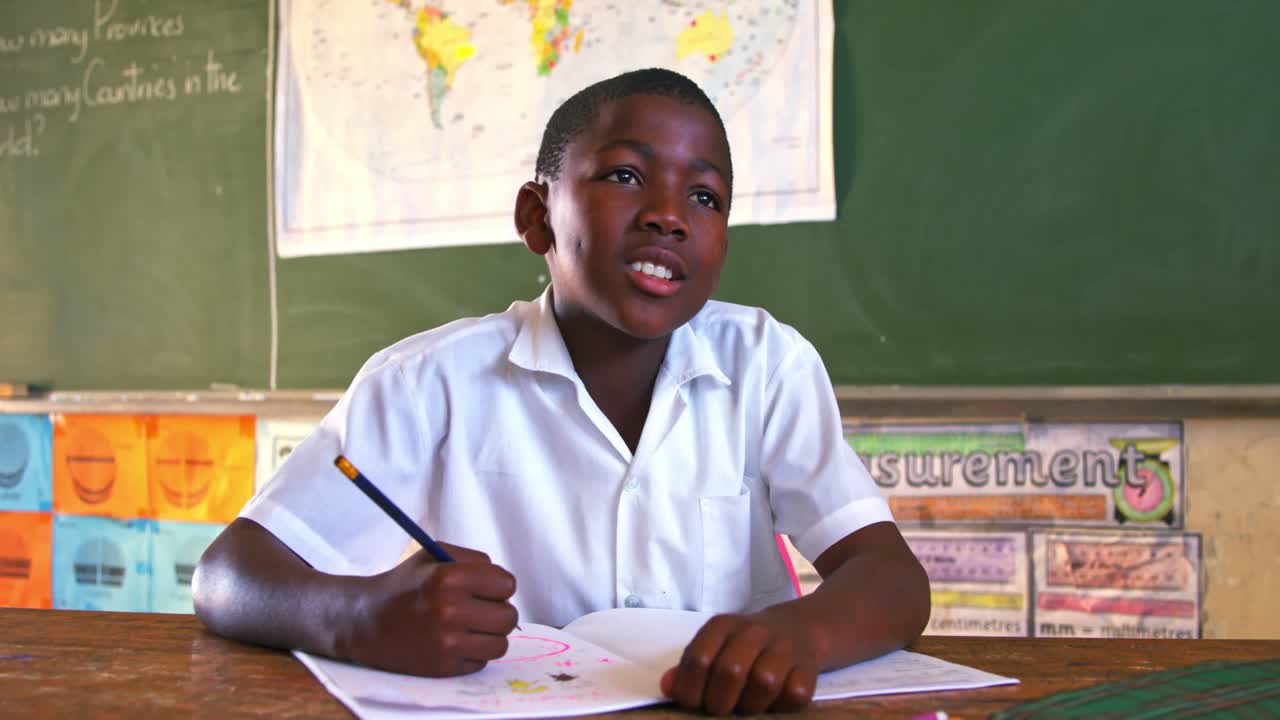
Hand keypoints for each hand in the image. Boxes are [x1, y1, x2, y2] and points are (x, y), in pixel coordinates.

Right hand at [341, 542, 518, 676]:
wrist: (365, 621)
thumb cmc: (404, 585)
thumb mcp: (434, 555)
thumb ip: (474, 561)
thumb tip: (505, 581)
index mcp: (449, 578)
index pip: (506, 584)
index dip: (499, 586)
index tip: (488, 589)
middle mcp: (449, 610)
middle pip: (509, 617)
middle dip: (499, 612)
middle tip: (482, 610)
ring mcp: (447, 642)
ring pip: (500, 643)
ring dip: (490, 635)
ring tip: (471, 627)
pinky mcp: (443, 666)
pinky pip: (482, 662)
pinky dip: (474, 653)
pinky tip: (456, 642)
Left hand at [660, 611, 819, 714]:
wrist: (799, 628)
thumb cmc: (746, 646)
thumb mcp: (716, 647)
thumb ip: (691, 666)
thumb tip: (668, 688)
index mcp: (723, 626)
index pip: (698, 658)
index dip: (690, 689)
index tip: (693, 703)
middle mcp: (754, 631)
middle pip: (730, 671)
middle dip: (719, 702)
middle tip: (719, 710)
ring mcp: (784, 647)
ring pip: (764, 683)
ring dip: (751, 706)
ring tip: (747, 707)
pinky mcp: (809, 665)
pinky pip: (795, 694)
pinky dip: (782, 706)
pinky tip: (774, 702)